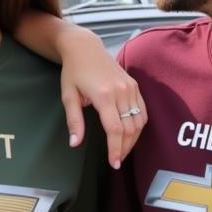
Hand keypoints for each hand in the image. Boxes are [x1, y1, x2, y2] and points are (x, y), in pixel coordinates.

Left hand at [58, 31, 145, 168]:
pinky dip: (139, 126)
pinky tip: (130, 135)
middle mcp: (121, 91)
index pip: (115, 129)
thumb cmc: (73, 72)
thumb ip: (74, 121)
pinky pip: (143, 111)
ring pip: (139, 121)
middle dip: (124, 148)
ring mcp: (131, 88)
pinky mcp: (135, 85)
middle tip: (117, 161)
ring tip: (122, 150)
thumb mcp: (68, 96)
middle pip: (129, 129)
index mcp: (103, 95)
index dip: (115, 149)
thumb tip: (75, 144)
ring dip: (133, 140)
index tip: (114, 163)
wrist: (85, 48)